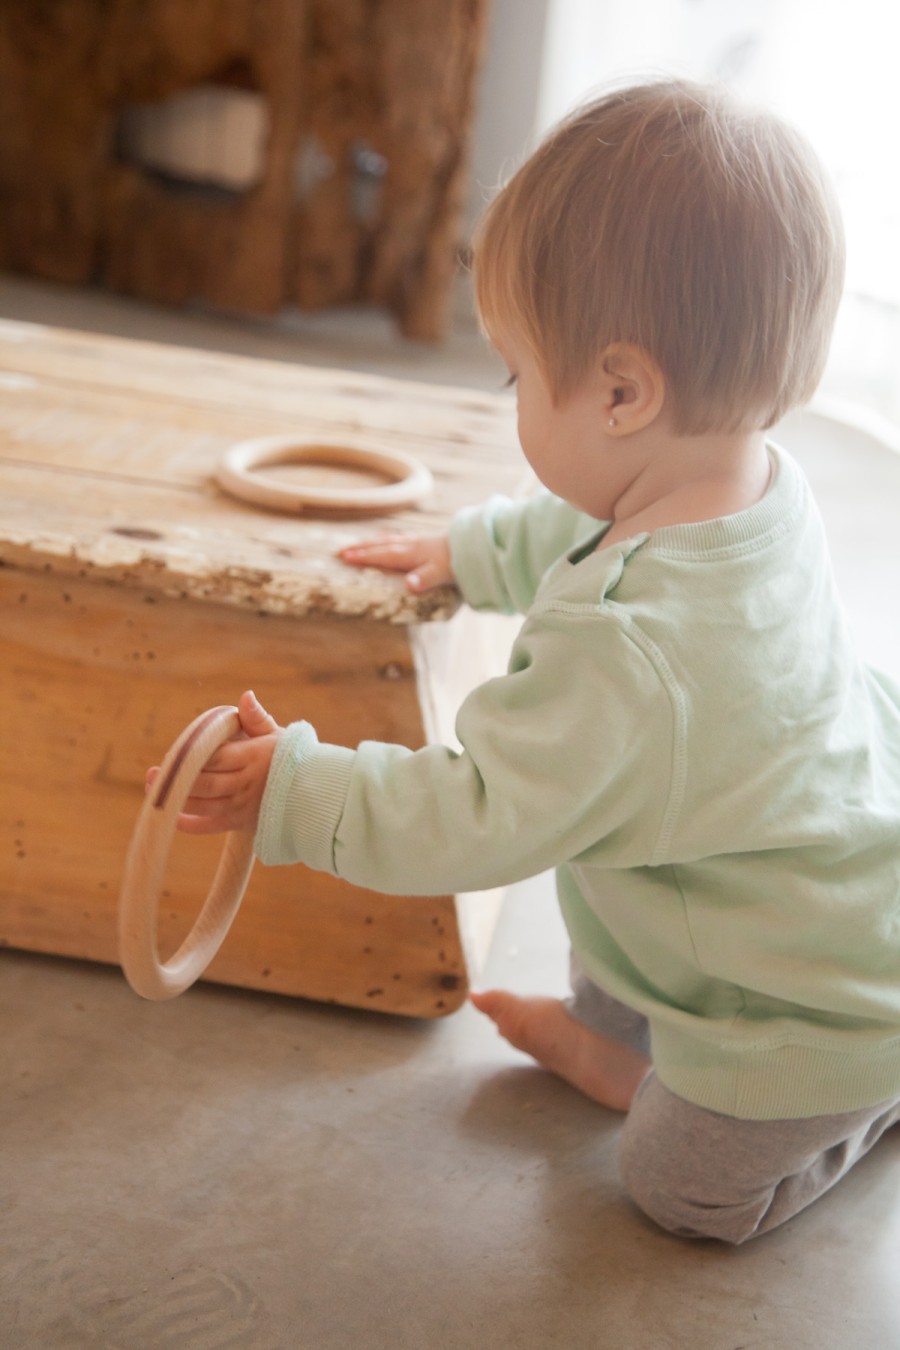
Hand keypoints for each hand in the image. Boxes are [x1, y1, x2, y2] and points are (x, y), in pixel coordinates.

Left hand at [145, 690, 283, 835]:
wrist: (314, 794)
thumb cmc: (291, 759)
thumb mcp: (277, 735)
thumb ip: (256, 718)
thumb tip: (245, 696)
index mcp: (252, 757)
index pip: (215, 757)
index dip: (192, 756)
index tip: (174, 752)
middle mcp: (245, 783)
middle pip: (205, 783)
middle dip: (176, 778)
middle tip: (151, 773)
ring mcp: (241, 806)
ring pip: (203, 805)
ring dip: (175, 799)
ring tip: (153, 790)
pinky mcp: (239, 824)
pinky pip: (209, 827)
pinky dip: (189, 823)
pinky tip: (172, 816)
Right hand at [338, 533, 453, 592]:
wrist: (475, 545)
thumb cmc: (456, 562)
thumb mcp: (441, 574)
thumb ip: (424, 579)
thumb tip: (409, 584)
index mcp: (410, 554)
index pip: (382, 555)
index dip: (363, 557)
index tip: (344, 557)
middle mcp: (411, 545)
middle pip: (381, 545)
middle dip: (361, 548)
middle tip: (342, 551)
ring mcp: (418, 541)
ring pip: (390, 540)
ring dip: (373, 542)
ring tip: (359, 544)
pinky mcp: (426, 540)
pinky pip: (401, 538)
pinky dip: (389, 539)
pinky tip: (390, 539)